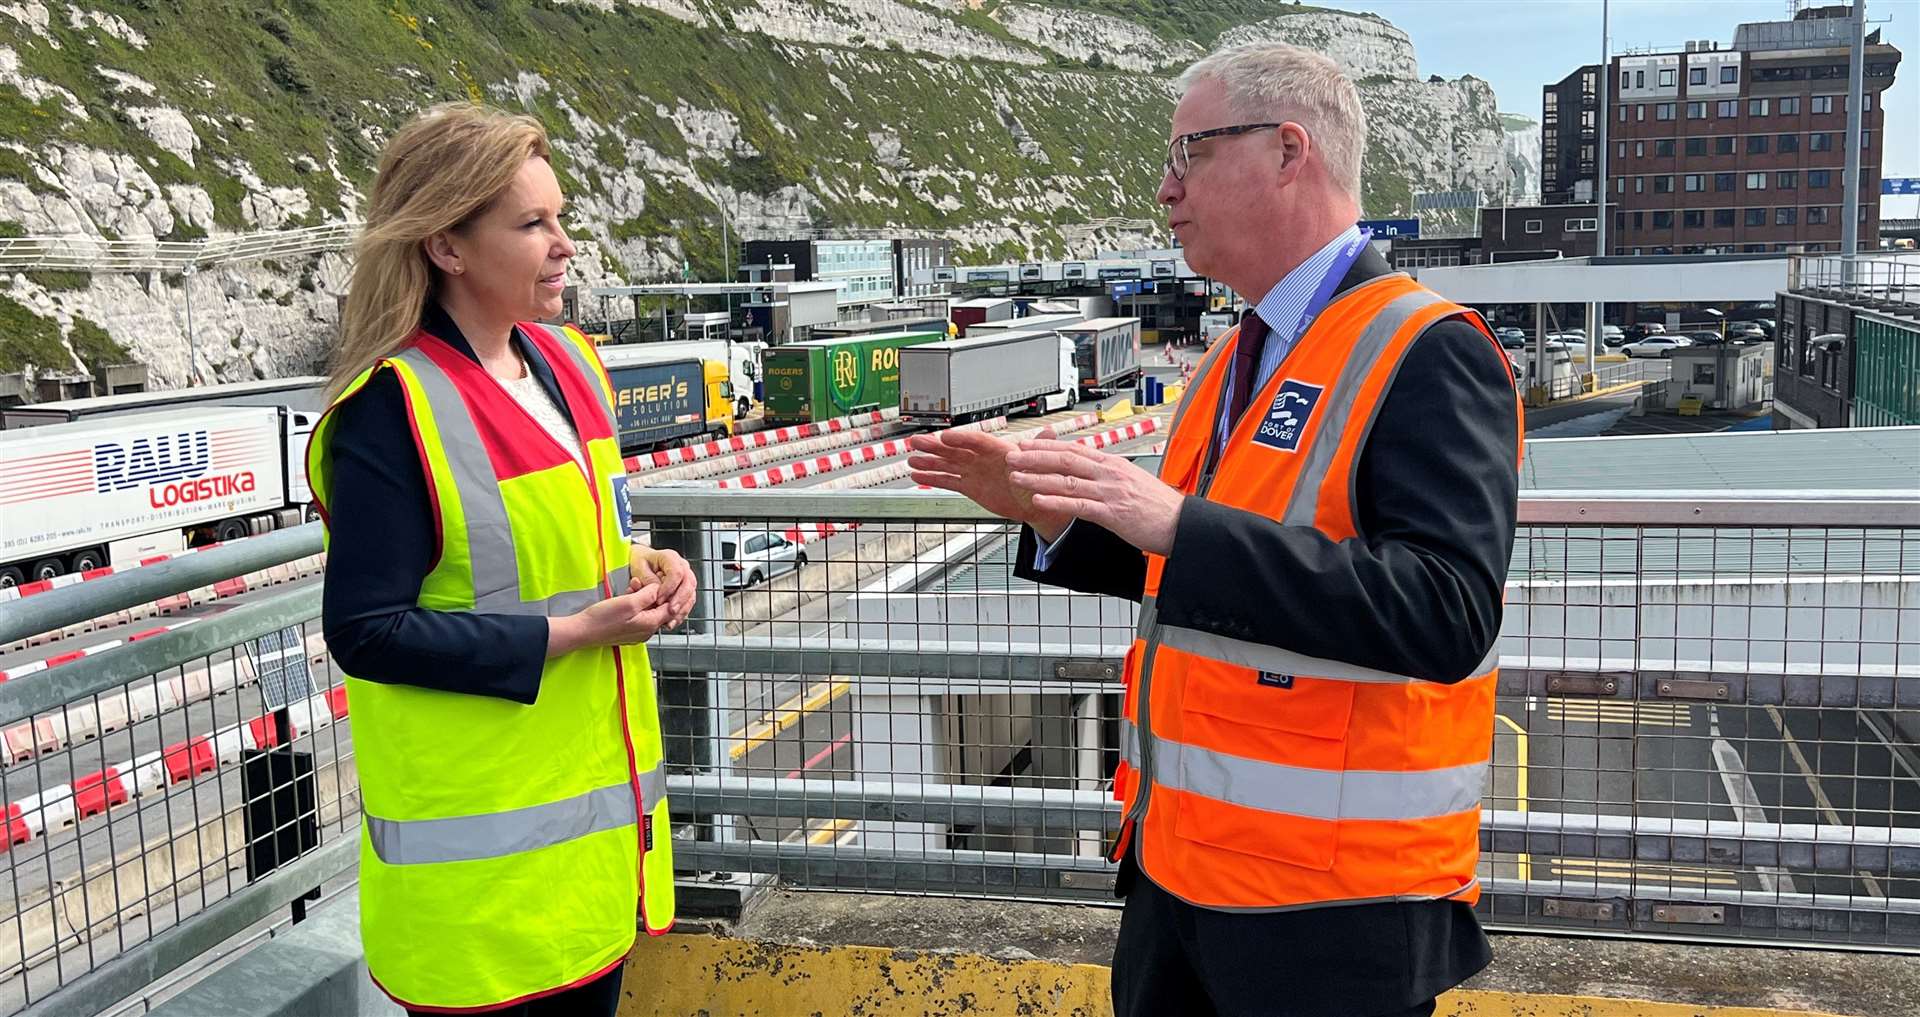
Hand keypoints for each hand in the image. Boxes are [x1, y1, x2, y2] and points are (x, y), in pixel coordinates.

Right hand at [548, 582, 673, 656]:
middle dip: (651, 593)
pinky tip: (625, 597)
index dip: (667, 593)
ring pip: (647, 611)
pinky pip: (638, 616)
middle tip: (639, 583)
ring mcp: (637, 633)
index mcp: (650, 624)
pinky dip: (634, 605)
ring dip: (641, 597)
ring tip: (631, 588)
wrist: (582, 631)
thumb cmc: (603, 619)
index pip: (670, 607)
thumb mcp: (629, 602)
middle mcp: (647, 631)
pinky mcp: (628, 632)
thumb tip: (659, 588)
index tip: (660, 582)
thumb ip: (648, 595)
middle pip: (659, 609)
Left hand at [628, 544, 695, 629]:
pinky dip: (681, 613)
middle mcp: (681, 566)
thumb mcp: (639, 569)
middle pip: (688, 583)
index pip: (676, 572)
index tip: (659, 599)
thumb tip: (657, 593)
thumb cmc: (640, 562)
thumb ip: (649, 581)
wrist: (642, 561)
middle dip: (680, 600)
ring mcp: (685, 577)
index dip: (669, 588)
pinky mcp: (685, 588)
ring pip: (691, 593)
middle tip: (670, 611)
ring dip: (682, 608)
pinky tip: (672, 621)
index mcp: (670, 557)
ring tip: (671, 619)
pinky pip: (688, 601)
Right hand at [907, 427, 1073, 537]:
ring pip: (948, 464)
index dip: (961, 439)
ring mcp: (975, 471)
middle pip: (956, 450)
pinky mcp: (970, 486)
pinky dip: (933, 478)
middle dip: (936, 446)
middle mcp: (983, 458)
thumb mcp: (1042, 463)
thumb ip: (1040, 447)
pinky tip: (918, 475)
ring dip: (929, 462)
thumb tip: (1049, 432)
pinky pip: (949, 481)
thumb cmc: (1039, 479)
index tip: (945, 437)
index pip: (977, 441)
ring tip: (911, 459)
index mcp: (1000, 450)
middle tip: (918, 441)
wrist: (1036, 501)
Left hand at [1004, 437, 1185, 555]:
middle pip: (1066, 459)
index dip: (1047, 446)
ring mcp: (1110, 492)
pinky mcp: (1112, 513)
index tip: (1027, 444)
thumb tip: (1088, 469)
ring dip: (1038, 477)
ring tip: (1016, 476)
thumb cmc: (1158, 506)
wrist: (1181, 524)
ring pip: (1067, 480)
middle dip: (1035, 457)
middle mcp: (1110, 473)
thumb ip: (1108, 475)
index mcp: (1113, 464)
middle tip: (1012, 455)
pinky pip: (1078, 505)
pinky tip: (1039, 499)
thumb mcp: (1132, 481)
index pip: (1075, 449)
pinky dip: (1055, 501)